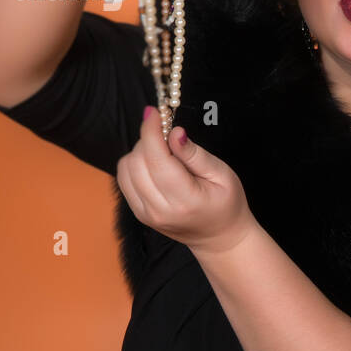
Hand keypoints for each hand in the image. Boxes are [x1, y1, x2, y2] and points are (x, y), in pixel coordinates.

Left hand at [116, 105, 255, 255]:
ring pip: (125, 168)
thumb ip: (196, 155)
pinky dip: (135, 164)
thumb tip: (174, 132)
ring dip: (140, 151)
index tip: (154, 112)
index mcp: (184, 201)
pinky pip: (124, 178)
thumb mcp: (223, 175)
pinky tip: (154, 163)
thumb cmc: (227, 204)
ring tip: (163, 152)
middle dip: (148, 139)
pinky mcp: (138, 212)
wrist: (219, 238)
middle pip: (137, 161)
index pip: (157, 159)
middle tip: (168, 134)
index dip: (152, 131)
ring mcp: (145, 213)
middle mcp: (159, 209)